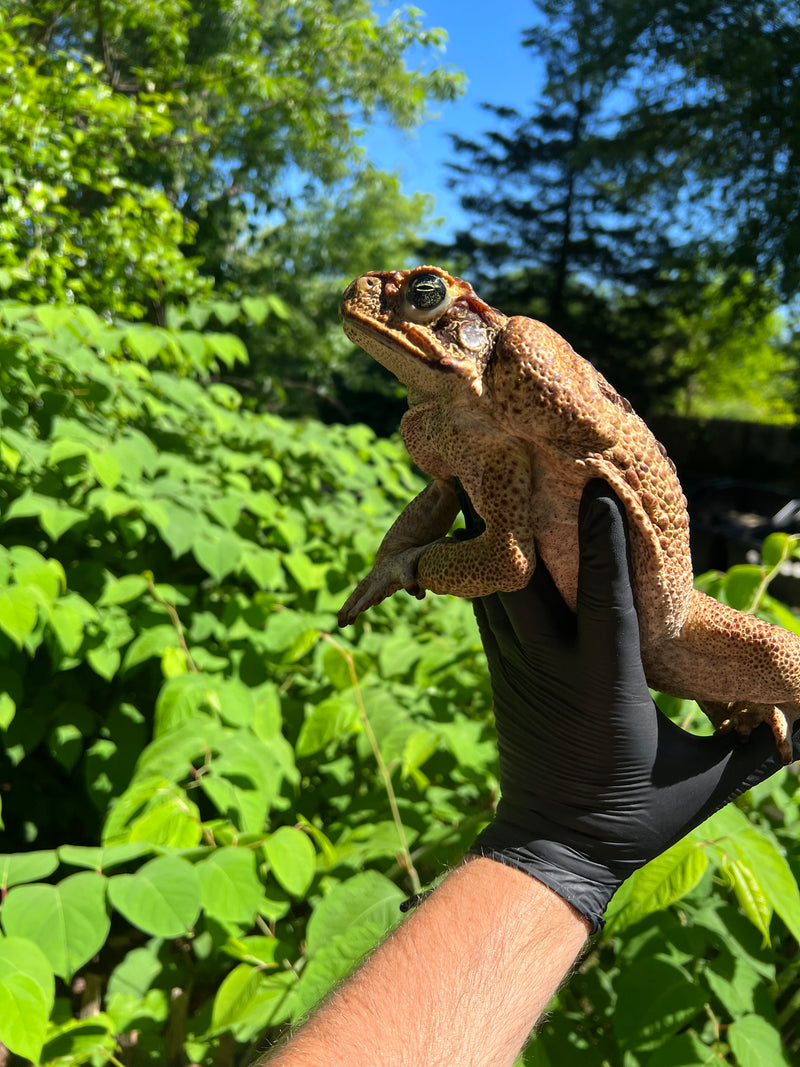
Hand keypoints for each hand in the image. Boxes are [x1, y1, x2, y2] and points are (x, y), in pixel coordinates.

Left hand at [470, 479, 796, 929]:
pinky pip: (488, 610)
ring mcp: (518, 671)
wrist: (550, 850)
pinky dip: (485, 568)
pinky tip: (481, 532)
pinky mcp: (502, 674)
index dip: (605, 546)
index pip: (607, 604)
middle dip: (519, 521)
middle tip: (514, 457)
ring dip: (492, 536)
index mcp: (607, 689)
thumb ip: (756, 748)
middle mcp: (553, 670)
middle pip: (525, 582)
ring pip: (496, 590)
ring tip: (490, 476)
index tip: (598, 491)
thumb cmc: (635, 819)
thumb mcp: (702, 784)